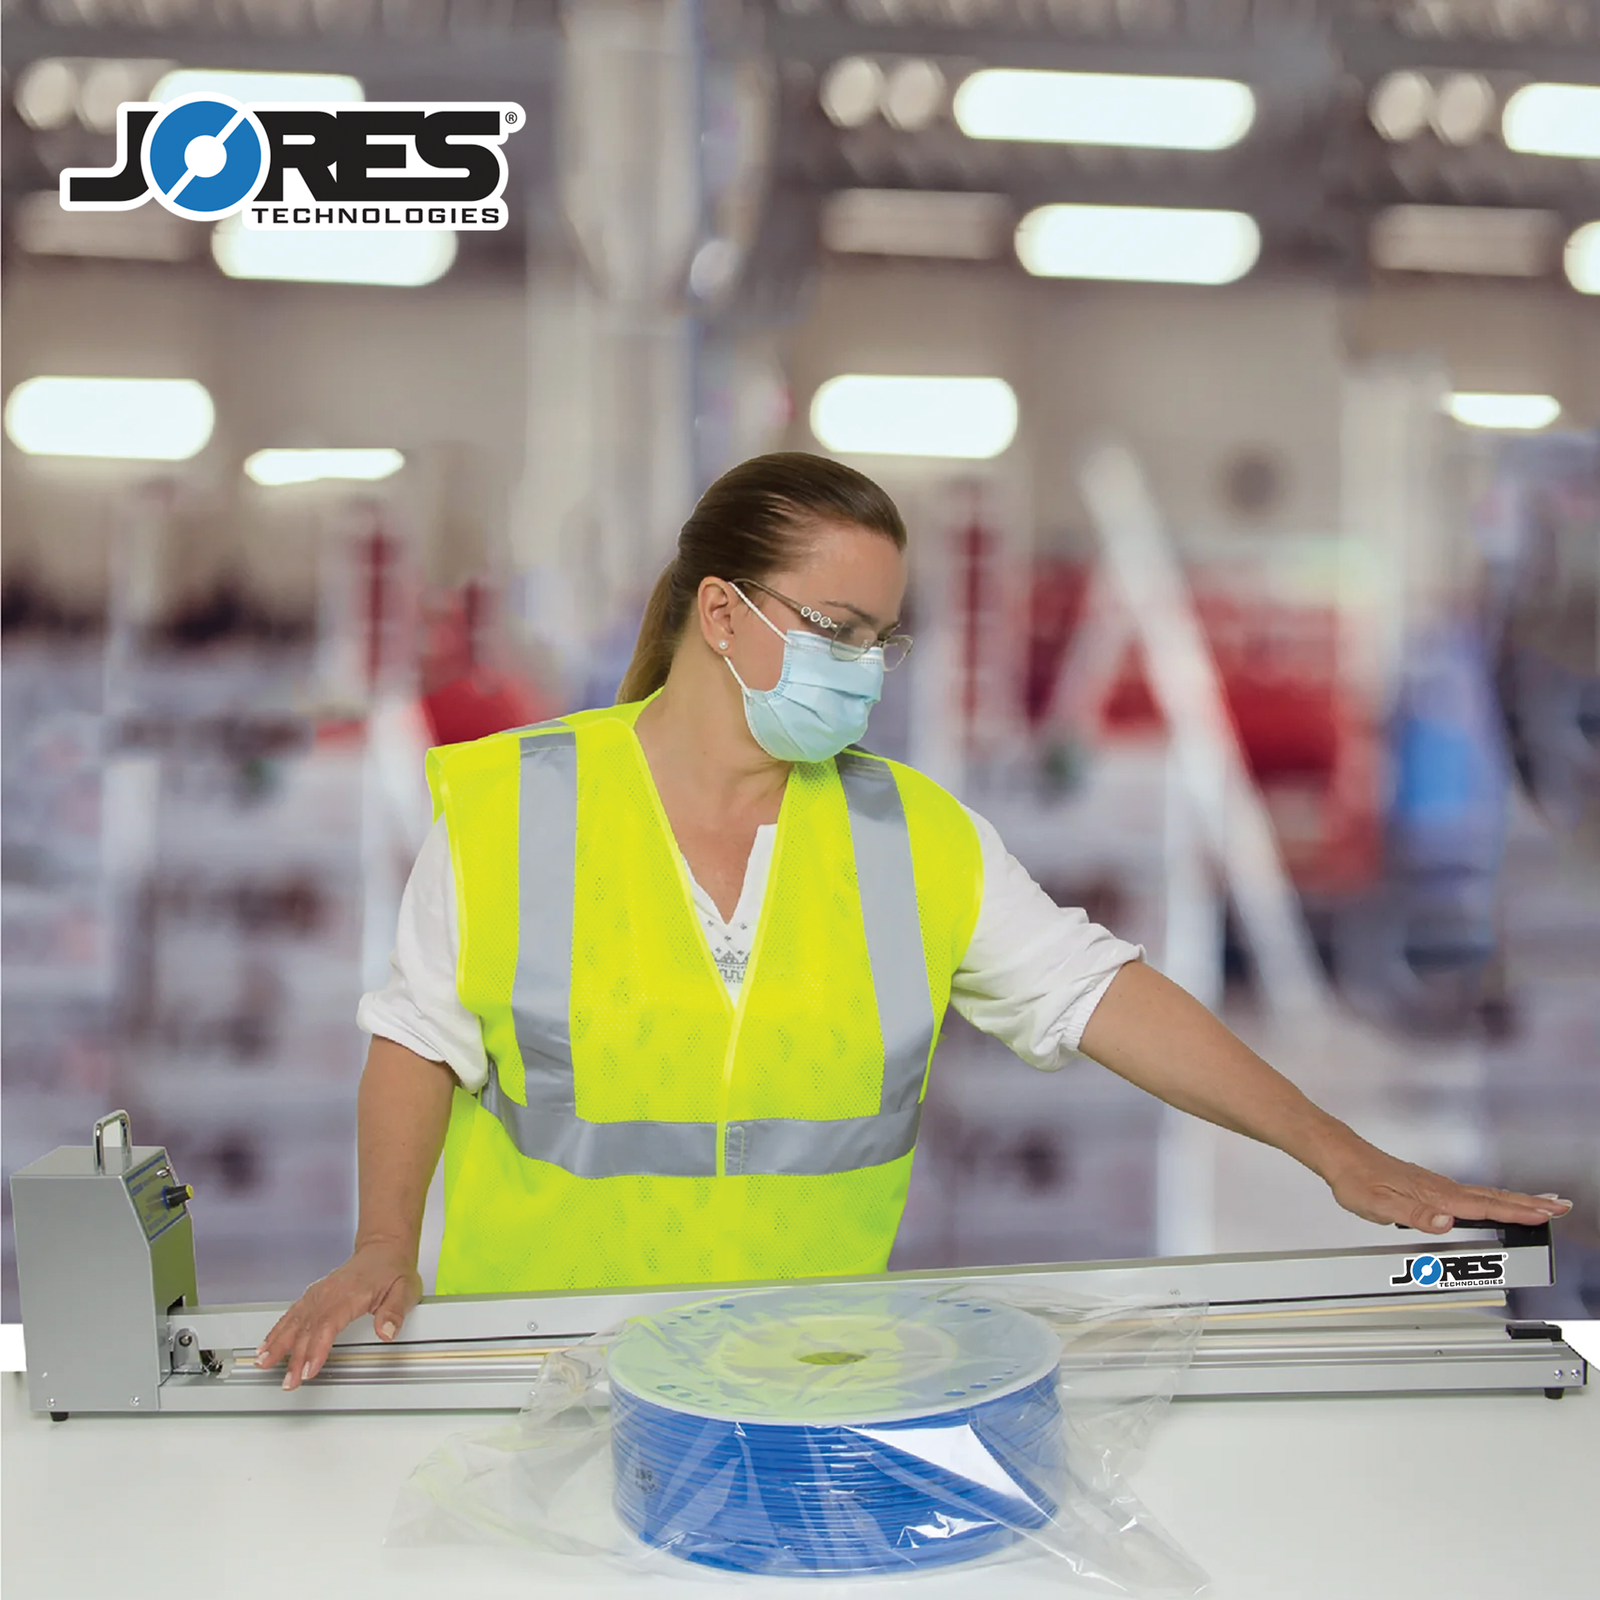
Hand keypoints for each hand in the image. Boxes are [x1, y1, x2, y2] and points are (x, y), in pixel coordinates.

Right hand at [255, 1240, 421, 1390]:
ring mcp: (319, 1293)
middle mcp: (329, 1293)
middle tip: (289, 1382)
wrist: (383, 1249)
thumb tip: (387, 1331)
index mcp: (350, 1293)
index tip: (309, 1370)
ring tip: (264, 1363)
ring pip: (294, 1321)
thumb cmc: (392, 1269)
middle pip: (307, 1328)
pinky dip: (277, 1330)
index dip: (317, 1349)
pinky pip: (292, 1313)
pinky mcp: (313, 1294)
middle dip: (295, 1357)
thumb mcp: (405, 1289)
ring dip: (278, 1344)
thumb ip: (395, 1312)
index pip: (329, 1324)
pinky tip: (267, 1344)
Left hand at [1322, 1137, 1571, 1234]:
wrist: (1340, 1156)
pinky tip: (1493, 1202)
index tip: (1545, 1214)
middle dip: (1528, 1203)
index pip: (1483, 1206)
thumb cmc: (1355, 1180)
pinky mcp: (1428, 1185)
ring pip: (1483, 1194)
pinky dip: (1491, 1198)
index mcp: (1434, 1195)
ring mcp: (1436, 1185)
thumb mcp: (1378, 1204)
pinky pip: (1469, 1193)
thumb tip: (1446, 1222)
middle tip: (1560, 1207)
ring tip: (1540, 1205)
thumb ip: (1413, 1215)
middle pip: (1492, 1197)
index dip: (1516, 1211)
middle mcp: (1440, 1188)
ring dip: (1514, 1200)